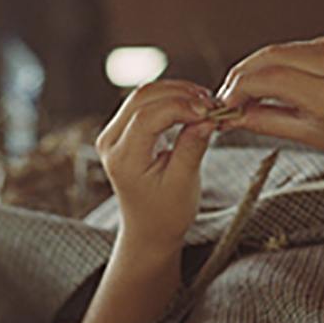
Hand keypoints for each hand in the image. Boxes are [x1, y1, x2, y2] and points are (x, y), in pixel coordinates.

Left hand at [94, 77, 217, 251]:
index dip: (181, 107)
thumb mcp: (183, 183)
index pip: (148, 117)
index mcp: (123, 159)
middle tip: (212, 104)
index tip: (210, 112)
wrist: (149, 228)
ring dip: (177, 93)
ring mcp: (114, 134)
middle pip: (143, 98)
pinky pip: (146, 103)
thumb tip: (207, 118)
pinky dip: (171, 99)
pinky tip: (193, 106)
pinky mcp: (123, 130)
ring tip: (206, 105)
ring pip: (144, 95)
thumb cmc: (166, 213)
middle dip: (180, 94)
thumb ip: (192, 147)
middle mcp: (111, 142)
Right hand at [214, 33, 323, 170]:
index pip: (268, 79)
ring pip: (281, 49)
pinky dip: (280, 62)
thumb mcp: (313, 136)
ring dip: (258, 67)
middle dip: (242, 75)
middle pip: (269, 56)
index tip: (225, 105)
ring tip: (246, 93)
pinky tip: (272, 82)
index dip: (238, 90)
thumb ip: (269, 122)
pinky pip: (298, 48)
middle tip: (227, 96)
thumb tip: (233, 116)